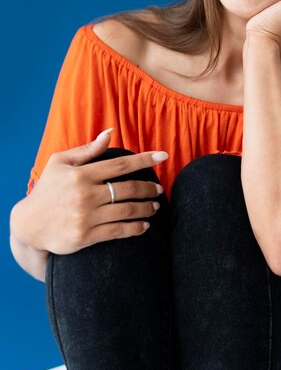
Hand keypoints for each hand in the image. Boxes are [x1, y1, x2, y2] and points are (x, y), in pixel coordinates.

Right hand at [10, 130, 167, 254]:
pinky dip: (135, 228)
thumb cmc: (48, 189)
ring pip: (126, 211)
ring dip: (146, 208)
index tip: (163, 156)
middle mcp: (85, 194)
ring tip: (155, 206)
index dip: (144, 160)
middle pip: (128, 189)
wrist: (28, 225)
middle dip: (148, 188)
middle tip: (158, 189)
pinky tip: (145, 226)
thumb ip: (87, 150)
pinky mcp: (85, 236)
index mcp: (81, 174)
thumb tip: (110, 133)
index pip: (120, 165)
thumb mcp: (60, 163)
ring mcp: (85, 216)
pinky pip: (118, 231)